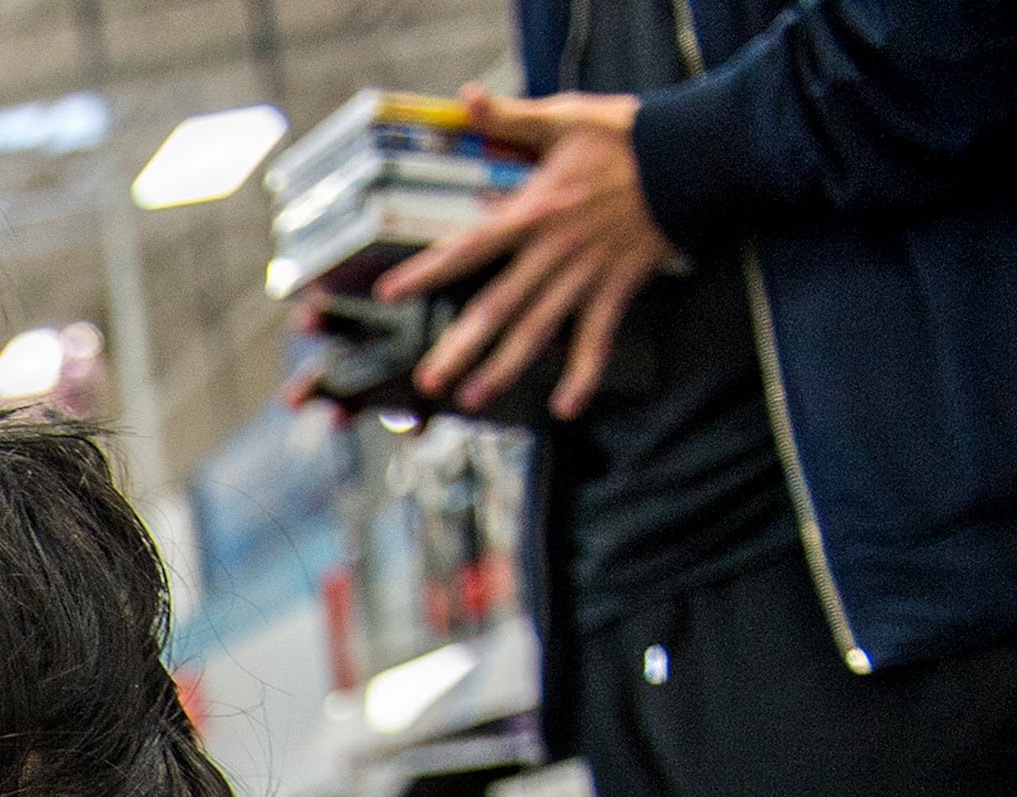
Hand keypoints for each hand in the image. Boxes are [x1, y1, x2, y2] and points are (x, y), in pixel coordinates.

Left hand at [378, 86, 677, 419]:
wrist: (697, 155)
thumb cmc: (629, 135)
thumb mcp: (566, 117)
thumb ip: (512, 116)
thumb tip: (468, 97)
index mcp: (533, 212)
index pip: (469, 246)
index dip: (428, 270)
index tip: (391, 293)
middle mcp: (553, 251)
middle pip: (498, 305)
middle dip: (461, 346)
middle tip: (429, 381)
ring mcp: (586, 274)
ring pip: (538, 329)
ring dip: (505, 367)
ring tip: (474, 398)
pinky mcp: (619, 287)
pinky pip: (598, 338)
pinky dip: (584, 374)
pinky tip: (566, 407)